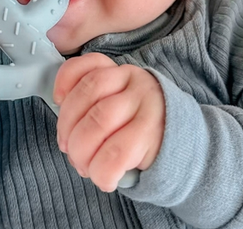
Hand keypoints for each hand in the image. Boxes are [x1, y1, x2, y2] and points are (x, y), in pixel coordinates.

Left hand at [54, 52, 164, 191]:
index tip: (57, 99)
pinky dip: (101, 170)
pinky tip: (103, 178)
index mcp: (120, 73)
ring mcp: (145, 105)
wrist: (184, 147)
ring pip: (99, 120)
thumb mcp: (120, 105)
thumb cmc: (139, 129)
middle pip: (89, 93)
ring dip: (81, 149)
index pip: (89, 64)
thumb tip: (64, 127)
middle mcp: (133, 82)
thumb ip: (95, 105)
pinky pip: (116, 152)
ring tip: (83, 164)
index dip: (66, 79)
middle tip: (67, 147)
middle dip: (67, 125)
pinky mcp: (153, 134)